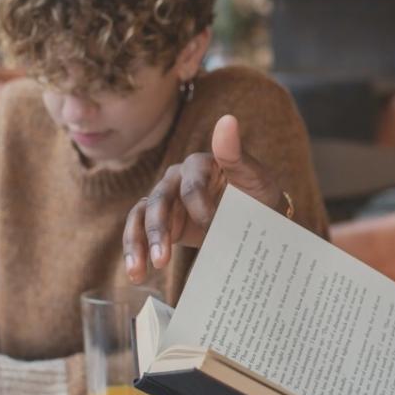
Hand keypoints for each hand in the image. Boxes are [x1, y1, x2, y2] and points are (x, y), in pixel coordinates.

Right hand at [124, 114, 288, 283]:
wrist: (256, 221)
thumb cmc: (258, 197)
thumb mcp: (255, 178)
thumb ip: (236, 154)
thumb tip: (227, 120)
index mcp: (199, 164)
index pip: (191, 184)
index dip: (198, 206)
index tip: (211, 227)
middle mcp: (176, 178)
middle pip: (159, 200)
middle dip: (159, 231)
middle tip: (164, 260)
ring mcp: (166, 200)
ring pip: (142, 216)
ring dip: (138, 244)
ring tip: (139, 272)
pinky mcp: (161, 221)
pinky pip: (139, 231)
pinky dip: (136, 251)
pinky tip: (136, 274)